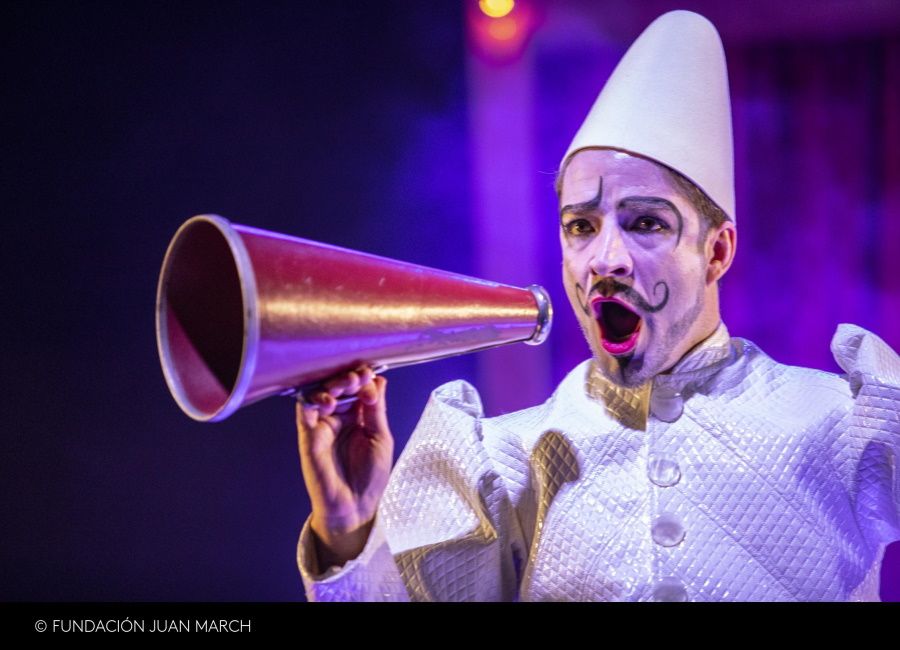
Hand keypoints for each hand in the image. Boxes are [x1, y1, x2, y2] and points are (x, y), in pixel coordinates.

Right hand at [296, 365, 392, 567]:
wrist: (355, 507)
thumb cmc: (370, 476)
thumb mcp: (381, 438)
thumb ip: (376, 410)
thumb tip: (379, 379)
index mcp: (359, 416)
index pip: (358, 387)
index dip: (363, 378)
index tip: (370, 377)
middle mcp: (339, 416)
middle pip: (338, 385)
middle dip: (348, 377)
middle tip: (358, 378)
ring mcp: (322, 424)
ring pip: (320, 393)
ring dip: (332, 384)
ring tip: (346, 385)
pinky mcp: (308, 435)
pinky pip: (304, 411)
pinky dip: (314, 400)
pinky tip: (328, 402)